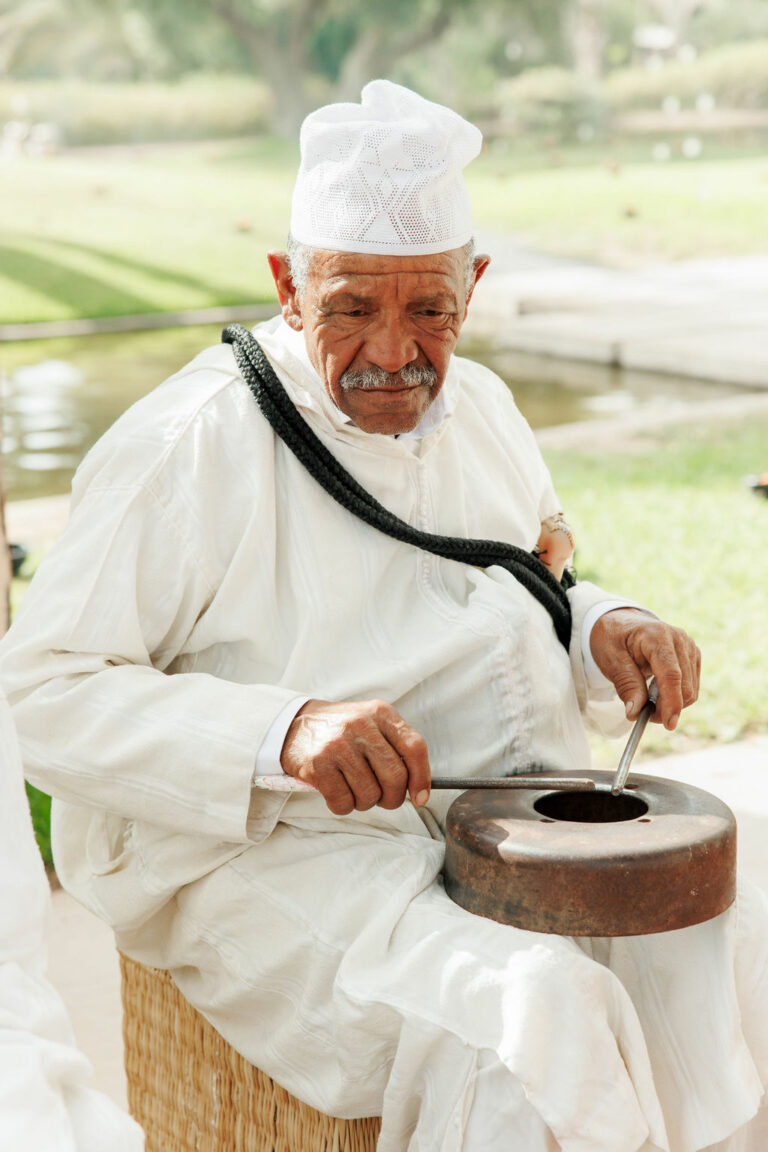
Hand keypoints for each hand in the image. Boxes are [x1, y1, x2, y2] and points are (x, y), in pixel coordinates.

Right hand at [280, 698, 430, 814]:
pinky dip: (344, 806)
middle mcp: (360, 725)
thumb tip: (418, 789)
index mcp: (380, 713)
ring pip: (370, 794)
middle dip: (393, 798)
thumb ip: (396, 747)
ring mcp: (338, 744)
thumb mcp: (371, 723)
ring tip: (355, 790)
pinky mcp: (317, 765)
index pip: (414, 748)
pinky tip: (337, 793)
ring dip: (365, 802)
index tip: (420, 797)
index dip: (422, 778)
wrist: (293, 725)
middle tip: (383, 798)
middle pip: (395, 776)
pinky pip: (343, 802)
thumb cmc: (340, 730)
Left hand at [590, 608, 700, 729]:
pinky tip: (657, 690)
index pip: (671, 675)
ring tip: (646, 700)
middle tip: (643, 715)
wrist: (621, 622)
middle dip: (667, 707)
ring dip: (671, 703)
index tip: (668, 724)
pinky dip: (676, 696)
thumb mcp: (610, 660)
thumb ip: (626, 685)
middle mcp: (679, 639)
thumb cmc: (613, 639)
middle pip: (684, 686)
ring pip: (690, 689)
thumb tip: (635, 713)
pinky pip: (690, 686)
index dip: (671, 702)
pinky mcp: (693, 656)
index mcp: (657, 635)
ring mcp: (689, 647)